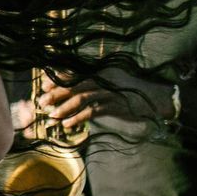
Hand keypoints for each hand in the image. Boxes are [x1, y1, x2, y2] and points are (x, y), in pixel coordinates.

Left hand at [39, 70, 170, 133]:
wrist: (154, 99)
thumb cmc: (128, 92)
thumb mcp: (109, 83)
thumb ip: (92, 84)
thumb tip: (70, 91)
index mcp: (100, 71)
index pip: (75, 73)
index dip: (58, 79)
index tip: (43, 85)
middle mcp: (104, 79)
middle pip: (75, 84)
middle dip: (56, 94)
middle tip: (42, 102)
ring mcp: (110, 92)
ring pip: (83, 97)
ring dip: (65, 107)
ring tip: (52, 116)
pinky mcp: (116, 105)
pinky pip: (94, 111)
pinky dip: (79, 117)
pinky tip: (68, 124)